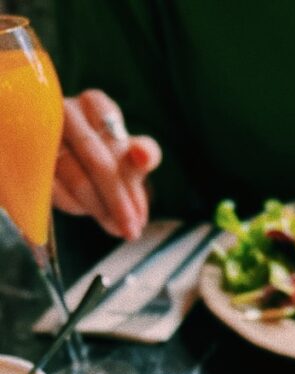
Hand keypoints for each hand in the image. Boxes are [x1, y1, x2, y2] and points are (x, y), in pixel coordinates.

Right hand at [53, 89, 161, 239]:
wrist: (75, 162)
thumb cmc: (108, 155)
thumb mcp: (132, 155)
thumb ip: (146, 154)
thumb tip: (143, 156)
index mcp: (94, 104)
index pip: (116, 141)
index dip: (131, 180)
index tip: (141, 213)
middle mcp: (65, 112)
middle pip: (96, 161)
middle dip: (118, 202)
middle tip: (132, 230)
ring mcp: (44, 135)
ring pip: (76, 179)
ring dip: (99, 209)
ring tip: (116, 227)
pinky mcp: (30, 159)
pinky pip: (55, 191)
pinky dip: (75, 206)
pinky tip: (88, 212)